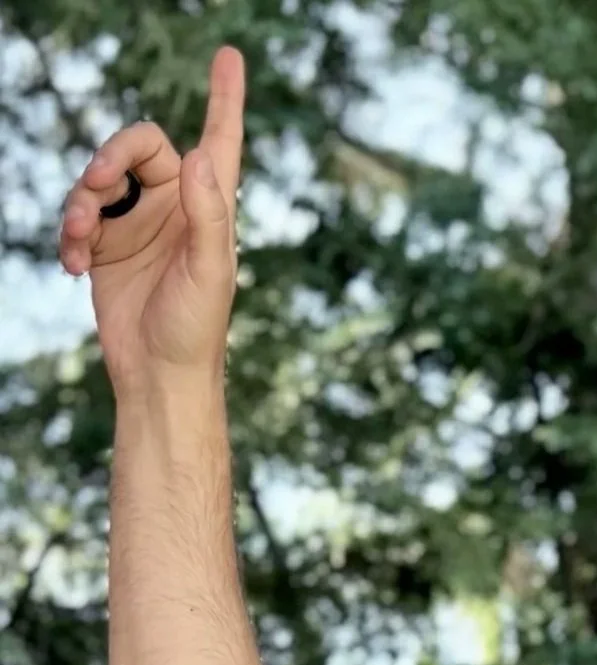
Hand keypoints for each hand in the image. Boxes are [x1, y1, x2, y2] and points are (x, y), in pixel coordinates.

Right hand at [57, 45, 245, 390]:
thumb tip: (199, 155)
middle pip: (136, 147)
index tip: (229, 56)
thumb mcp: (210, 272)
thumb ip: (207, 214)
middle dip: (109, 158)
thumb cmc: (196, 330)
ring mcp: (139, 226)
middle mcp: (175, 208)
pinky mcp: (107, 247)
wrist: (159, 377)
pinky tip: (72, 263)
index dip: (224, 100)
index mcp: (210, 209)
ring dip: (81, 200)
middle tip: (96, 183)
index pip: (219, 142)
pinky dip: (70, 234)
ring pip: (100, 180)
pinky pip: (79, 218)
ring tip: (78, 237)